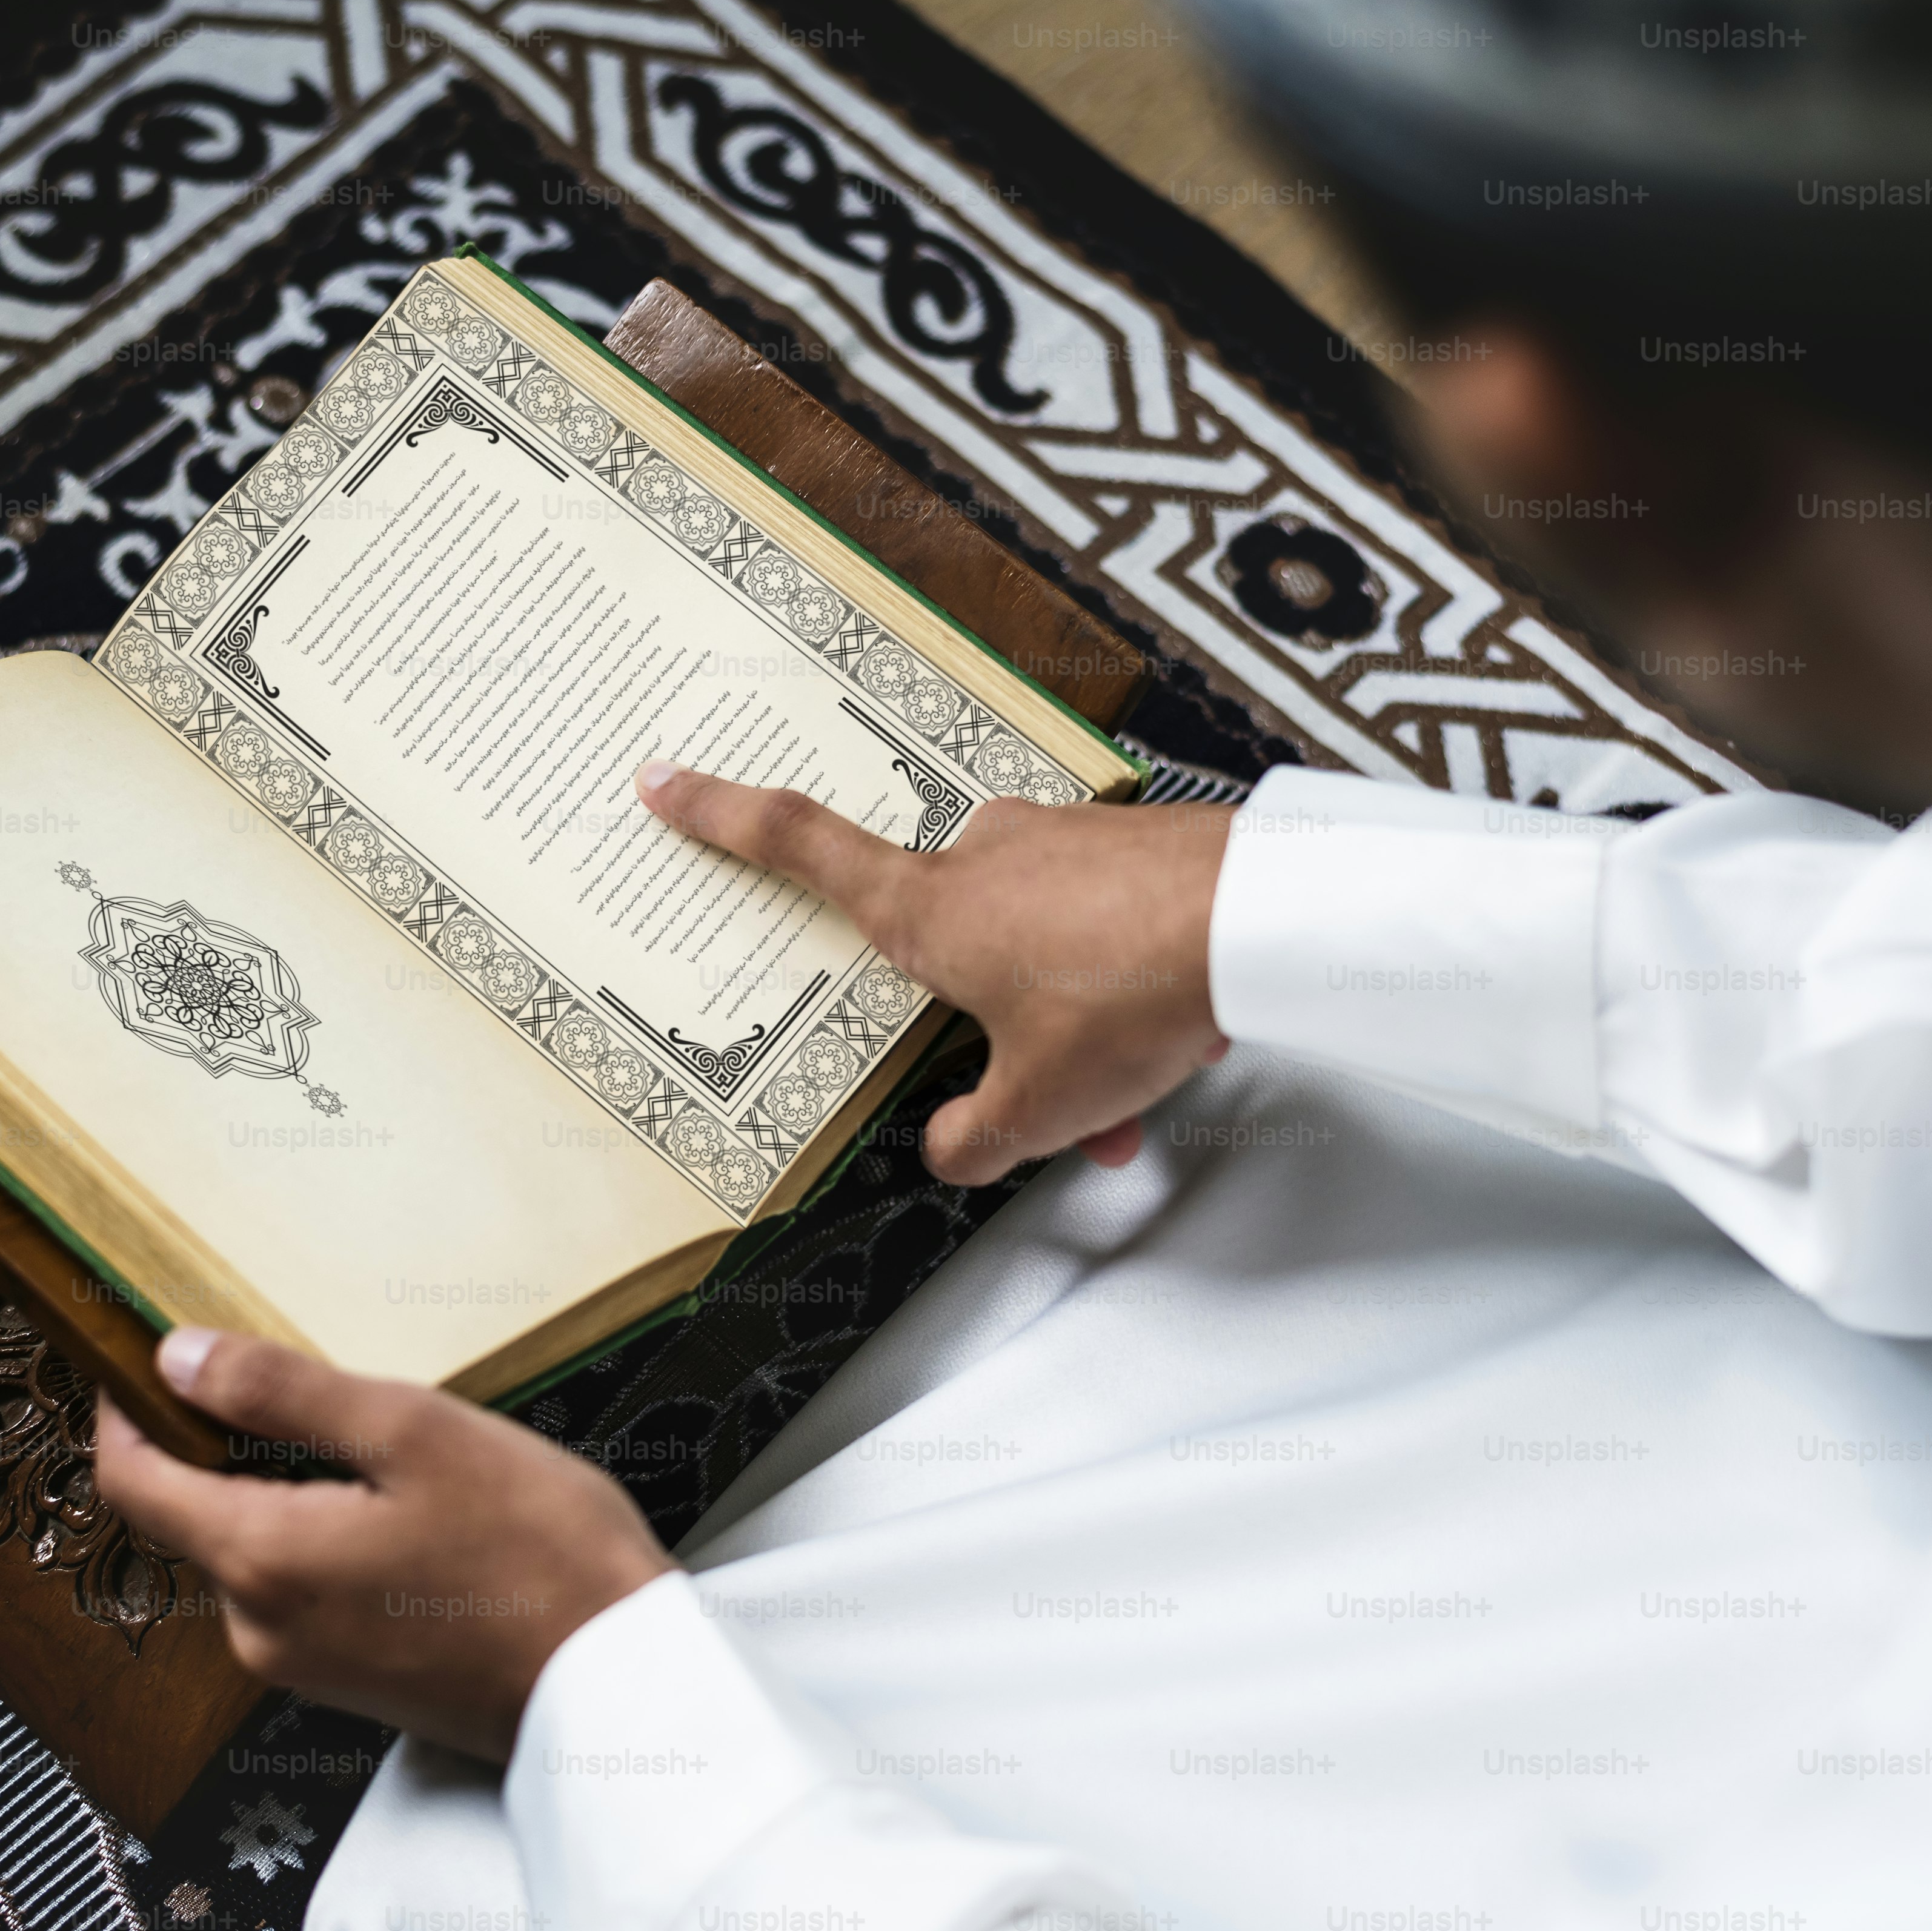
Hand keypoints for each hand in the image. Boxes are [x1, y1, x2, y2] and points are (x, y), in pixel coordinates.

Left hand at [94, 1328, 672, 1761]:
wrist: (616, 1687)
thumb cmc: (534, 1550)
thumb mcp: (414, 1433)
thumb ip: (282, 1393)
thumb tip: (176, 1357)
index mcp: (259, 1559)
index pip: (132, 1481)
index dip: (123, 1411)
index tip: (145, 1355)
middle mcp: (257, 1629)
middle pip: (195, 1515)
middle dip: (224, 1444)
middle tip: (301, 1380)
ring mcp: (303, 1666)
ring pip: (257, 1552)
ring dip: (287, 1491)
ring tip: (380, 1446)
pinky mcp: (351, 1685)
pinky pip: (304, 1592)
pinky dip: (328, 1539)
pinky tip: (409, 1513)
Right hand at [635, 762, 1233, 1184]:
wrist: (1264, 920)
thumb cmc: (1131, 996)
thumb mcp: (1038, 1106)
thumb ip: (976, 1138)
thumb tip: (949, 1149)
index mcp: (928, 909)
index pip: (800, 848)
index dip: (723, 818)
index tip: (667, 781)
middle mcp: (984, 859)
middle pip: (952, 952)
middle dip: (996, 1036)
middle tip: (1052, 1112)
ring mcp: (1060, 842)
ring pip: (1040, 954)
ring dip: (1074, 1034)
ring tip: (1134, 1102)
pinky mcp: (1128, 845)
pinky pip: (1101, 932)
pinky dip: (1124, 997)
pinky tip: (1177, 1044)